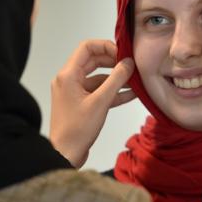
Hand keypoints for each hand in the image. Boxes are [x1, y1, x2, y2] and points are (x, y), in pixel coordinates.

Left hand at [50, 40, 135, 167]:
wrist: (65, 155)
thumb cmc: (78, 129)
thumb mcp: (100, 102)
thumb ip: (116, 80)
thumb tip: (128, 63)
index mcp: (68, 75)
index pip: (87, 47)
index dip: (106, 46)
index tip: (123, 54)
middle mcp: (69, 79)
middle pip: (93, 61)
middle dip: (114, 62)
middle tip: (132, 66)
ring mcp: (74, 92)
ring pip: (98, 77)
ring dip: (116, 79)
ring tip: (136, 81)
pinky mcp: (80, 104)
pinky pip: (98, 92)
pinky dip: (112, 92)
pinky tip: (131, 94)